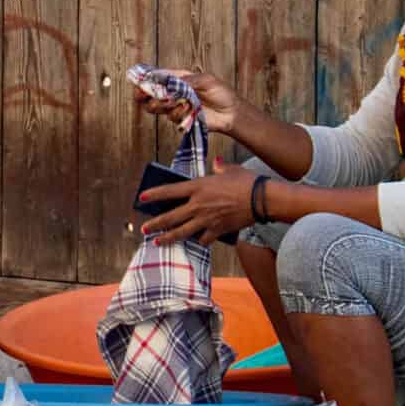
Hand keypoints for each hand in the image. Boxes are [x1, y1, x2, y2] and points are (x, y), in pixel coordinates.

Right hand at [132, 67, 249, 138]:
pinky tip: (188, 110)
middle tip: (144, 97)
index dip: (145, 80)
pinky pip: (171, 117)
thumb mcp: (207, 80)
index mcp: (178, 79)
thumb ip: (188, 81)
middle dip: (145, 96)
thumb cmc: (221, 92)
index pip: (156, 78)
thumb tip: (172, 84)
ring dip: (163, 105)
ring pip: (156, 107)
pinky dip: (178, 114)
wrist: (231, 113)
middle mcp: (173, 93)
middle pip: (150, 94)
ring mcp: (175, 106)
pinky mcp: (180, 119)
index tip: (138, 83)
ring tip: (177, 103)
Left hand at [140, 171, 261, 247]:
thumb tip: (216, 163)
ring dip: (168, 238)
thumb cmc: (247, 181)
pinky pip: (203, 239)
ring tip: (158, 242)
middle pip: (170, 217)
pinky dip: (199, 240)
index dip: (154, 194)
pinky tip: (197, 241)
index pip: (170, 191)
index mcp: (198, 187)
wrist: (262, 199)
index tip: (142, 198)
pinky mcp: (218, 230)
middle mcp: (198, 205)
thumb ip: (219, 167)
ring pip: (182, 232)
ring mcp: (207, 220)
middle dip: (155, 224)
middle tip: (144, 229)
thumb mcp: (230, 169)